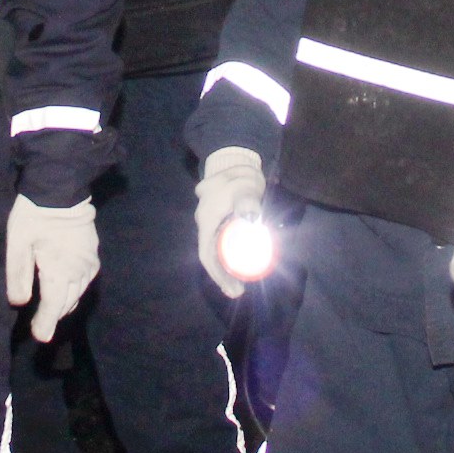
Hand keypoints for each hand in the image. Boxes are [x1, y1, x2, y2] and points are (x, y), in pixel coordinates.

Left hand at [6, 196, 98, 342]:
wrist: (61, 188)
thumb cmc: (35, 215)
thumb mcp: (17, 244)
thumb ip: (18, 275)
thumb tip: (19, 303)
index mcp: (59, 271)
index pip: (53, 306)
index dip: (45, 324)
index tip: (39, 337)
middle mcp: (79, 272)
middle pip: (66, 303)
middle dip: (53, 316)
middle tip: (39, 326)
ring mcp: (89, 264)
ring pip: (77, 294)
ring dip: (63, 304)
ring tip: (50, 311)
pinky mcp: (93, 256)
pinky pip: (84, 282)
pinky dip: (73, 291)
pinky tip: (63, 289)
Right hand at [193, 146, 268, 296]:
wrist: (235, 161)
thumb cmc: (240, 176)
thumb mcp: (245, 187)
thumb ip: (246, 200)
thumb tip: (249, 217)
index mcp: (207, 219)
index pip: (207, 255)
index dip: (218, 275)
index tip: (232, 289)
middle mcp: (204, 223)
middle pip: (211, 256)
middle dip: (223, 276)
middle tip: (239, 291)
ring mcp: (210, 222)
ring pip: (214, 251)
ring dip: (224, 269)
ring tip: (239, 286)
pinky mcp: (217, 221)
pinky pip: (219, 243)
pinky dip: (226, 258)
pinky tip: (236, 268)